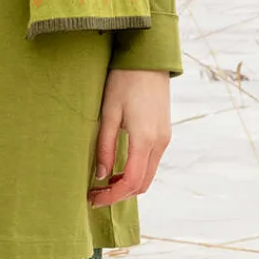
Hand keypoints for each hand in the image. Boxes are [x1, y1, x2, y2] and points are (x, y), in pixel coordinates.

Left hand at [88, 67, 170, 205]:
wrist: (147, 59)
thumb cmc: (124, 81)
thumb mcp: (108, 113)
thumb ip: (105, 147)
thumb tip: (101, 176)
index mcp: (145, 139)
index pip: (131, 181)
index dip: (112, 196)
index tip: (93, 199)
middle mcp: (160, 143)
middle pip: (142, 184)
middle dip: (119, 194)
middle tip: (95, 194)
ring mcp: (165, 138)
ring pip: (148, 175)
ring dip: (128, 184)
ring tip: (103, 182)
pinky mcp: (164, 133)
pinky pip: (151, 162)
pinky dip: (136, 172)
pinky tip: (118, 168)